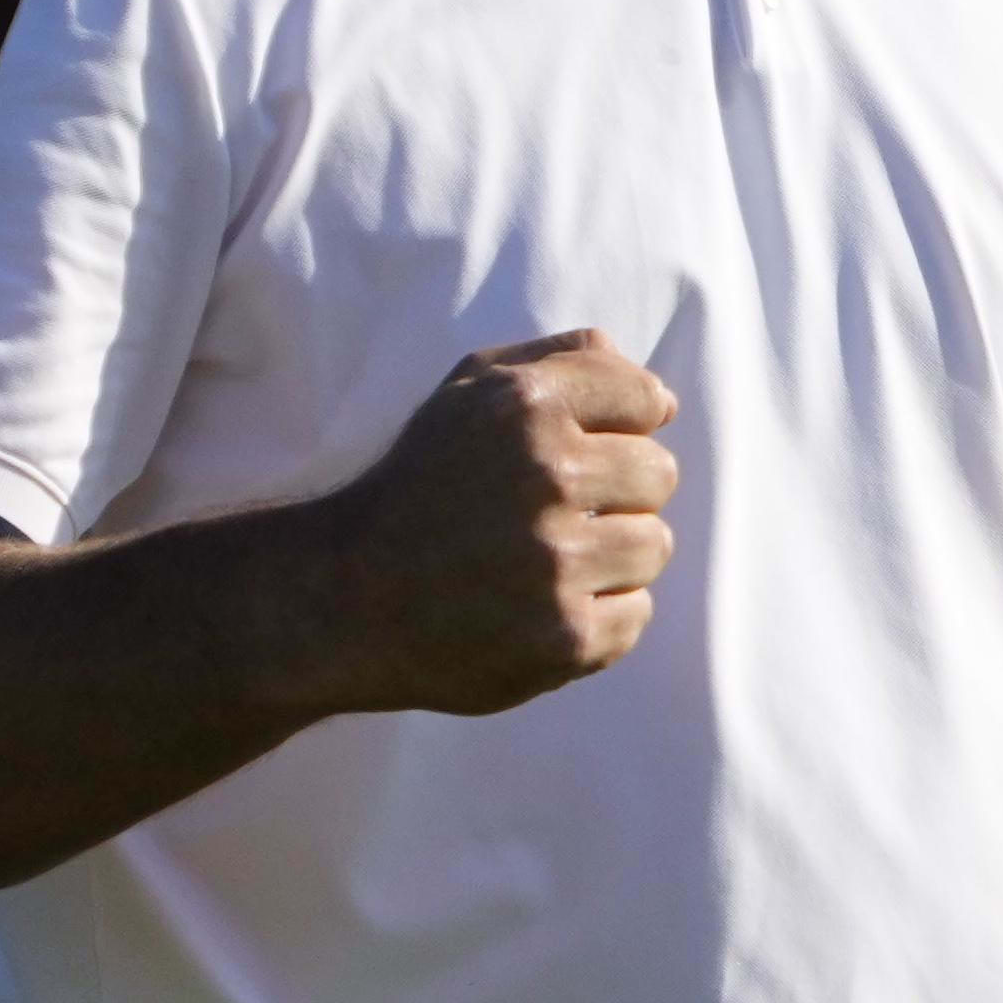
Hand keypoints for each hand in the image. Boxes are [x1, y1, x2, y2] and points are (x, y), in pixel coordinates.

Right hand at [299, 332, 678, 714]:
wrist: (341, 598)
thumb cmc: (417, 487)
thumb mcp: (468, 393)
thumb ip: (563, 365)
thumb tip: (661, 397)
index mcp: (526, 407)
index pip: (645, 399)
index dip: (621, 426)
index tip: (585, 448)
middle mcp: (548, 477)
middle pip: (659, 474)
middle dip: (617, 492)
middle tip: (552, 514)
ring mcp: (558, 563)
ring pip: (653, 546)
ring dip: (612, 556)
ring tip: (544, 563)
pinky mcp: (565, 637)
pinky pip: (636, 615)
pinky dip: (599, 616)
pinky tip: (540, 608)